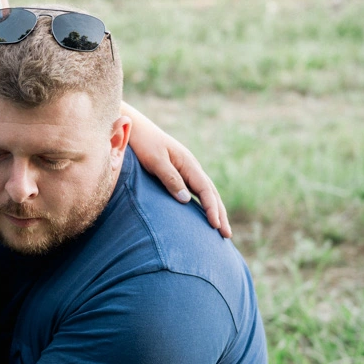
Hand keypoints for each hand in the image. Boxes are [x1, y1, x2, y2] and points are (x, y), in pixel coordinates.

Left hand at [124, 106, 231, 237]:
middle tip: (227, 235)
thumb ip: (170, 178)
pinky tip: (203, 214)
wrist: (135, 129)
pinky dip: (204, 203)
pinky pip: (196, 191)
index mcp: (188, 164)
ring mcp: (186, 170)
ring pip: (206, 192)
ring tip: (221, 228)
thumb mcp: (155, 161)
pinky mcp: (179, 173)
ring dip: (215, 210)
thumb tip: (186, 199)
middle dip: (220, 213)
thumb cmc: (143, 144)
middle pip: (211, 193)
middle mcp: (191, 167)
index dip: (211, 208)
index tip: (216, 226)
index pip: (205, 189)